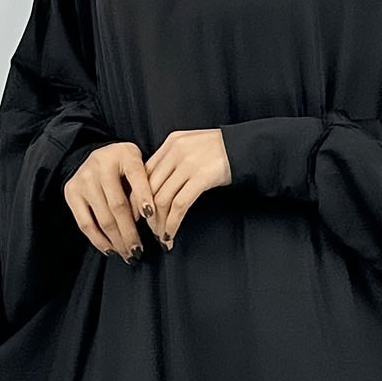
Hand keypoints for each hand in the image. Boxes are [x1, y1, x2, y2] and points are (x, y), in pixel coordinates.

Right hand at [64, 142, 154, 262]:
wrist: (96, 157)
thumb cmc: (126, 167)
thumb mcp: (141, 166)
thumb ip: (146, 185)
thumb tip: (147, 216)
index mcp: (123, 153)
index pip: (136, 175)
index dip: (144, 196)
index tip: (151, 216)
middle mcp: (100, 163)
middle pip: (118, 205)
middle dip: (130, 232)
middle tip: (139, 251)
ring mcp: (83, 179)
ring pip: (103, 218)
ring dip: (117, 241)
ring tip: (128, 255)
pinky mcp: (71, 192)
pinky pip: (85, 223)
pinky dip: (99, 240)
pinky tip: (110, 250)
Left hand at [144, 128, 231, 249]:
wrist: (247, 147)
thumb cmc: (221, 151)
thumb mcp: (192, 148)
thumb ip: (173, 161)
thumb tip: (155, 187)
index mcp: (171, 143)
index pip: (144, 172)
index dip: (137, 197)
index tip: (135, 214)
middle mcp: (176, 151)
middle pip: (149, 188)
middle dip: (145, 214)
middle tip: (146, 231)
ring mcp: (188, 164)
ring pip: (162, 199)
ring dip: (158, 223)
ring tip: (161, 237)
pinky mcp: (201, 178)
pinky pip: (179, 206)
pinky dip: (172, 224)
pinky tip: (171, 235)